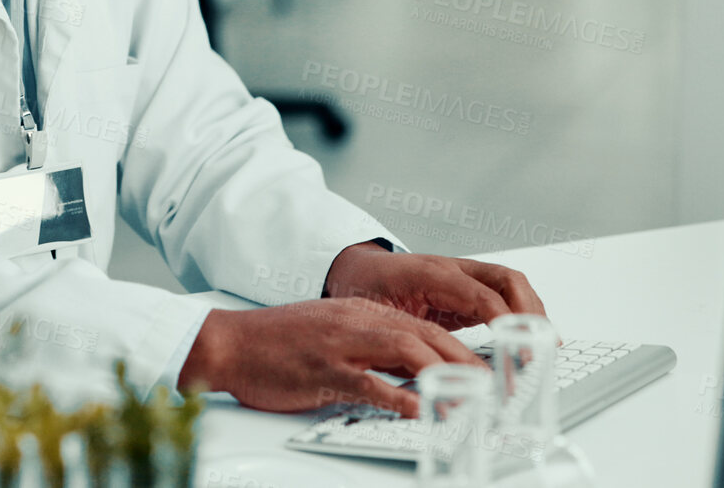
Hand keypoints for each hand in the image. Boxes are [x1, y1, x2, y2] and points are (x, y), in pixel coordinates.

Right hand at [177, 299, 483, 415]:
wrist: (230, 344)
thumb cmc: (276, 345)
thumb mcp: (330, 335)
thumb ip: (368, 350)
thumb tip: (406, 375)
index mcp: (360, 314)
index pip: (423, 326)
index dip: (460, 348)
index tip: (485, 371)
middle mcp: (356, 322)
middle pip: (424, 334)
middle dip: (465, 360)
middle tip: (494, 387)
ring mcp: (341, 345)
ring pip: (406, 350)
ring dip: (444, 374)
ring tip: (469, 399)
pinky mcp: (323, 370)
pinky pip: (369, 383)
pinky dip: (399, 396)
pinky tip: (420, 410)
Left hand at [322, 243, 548, 330]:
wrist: (354, 269)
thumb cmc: (363, 290)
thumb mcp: (377, 317)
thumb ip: (404, 343)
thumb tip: (427, 379)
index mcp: (430, 274)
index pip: (480, 295)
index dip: (505, 322)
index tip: (520, 350)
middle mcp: (452, 269)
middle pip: (507, 280)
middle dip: (530, 313)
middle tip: (540, 349)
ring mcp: (462, 275)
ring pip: (511, 284)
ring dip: (532, 313)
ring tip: (544, 346)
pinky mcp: (467, 289)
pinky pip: (503, 294)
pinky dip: (521, 313)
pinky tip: (527, 338)